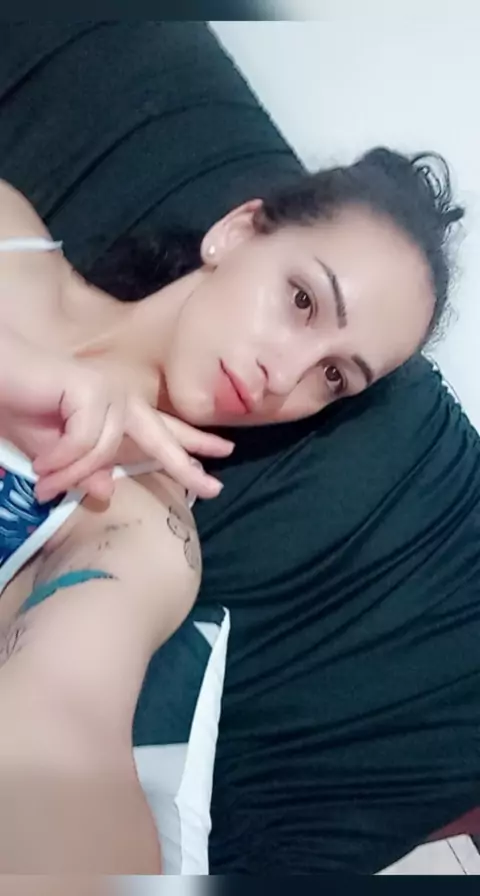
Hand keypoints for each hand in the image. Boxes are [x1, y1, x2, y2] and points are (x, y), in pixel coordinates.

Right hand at [0, 330, 233, 501]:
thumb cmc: (18, 408)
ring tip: (45, 484)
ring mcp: (107, 391)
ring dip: (72, 473)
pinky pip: (86, 441)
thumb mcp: (54, 454)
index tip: (221, 456)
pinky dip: (63, 458)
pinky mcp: (90, 389)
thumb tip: (107, 492)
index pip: (162, 429)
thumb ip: (84, 469)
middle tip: (214, 488)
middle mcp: (119, 398)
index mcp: (117, 410)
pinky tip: (43, 464)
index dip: (191, 444)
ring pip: (106, 450)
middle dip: (186, 464)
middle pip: (161, 436)